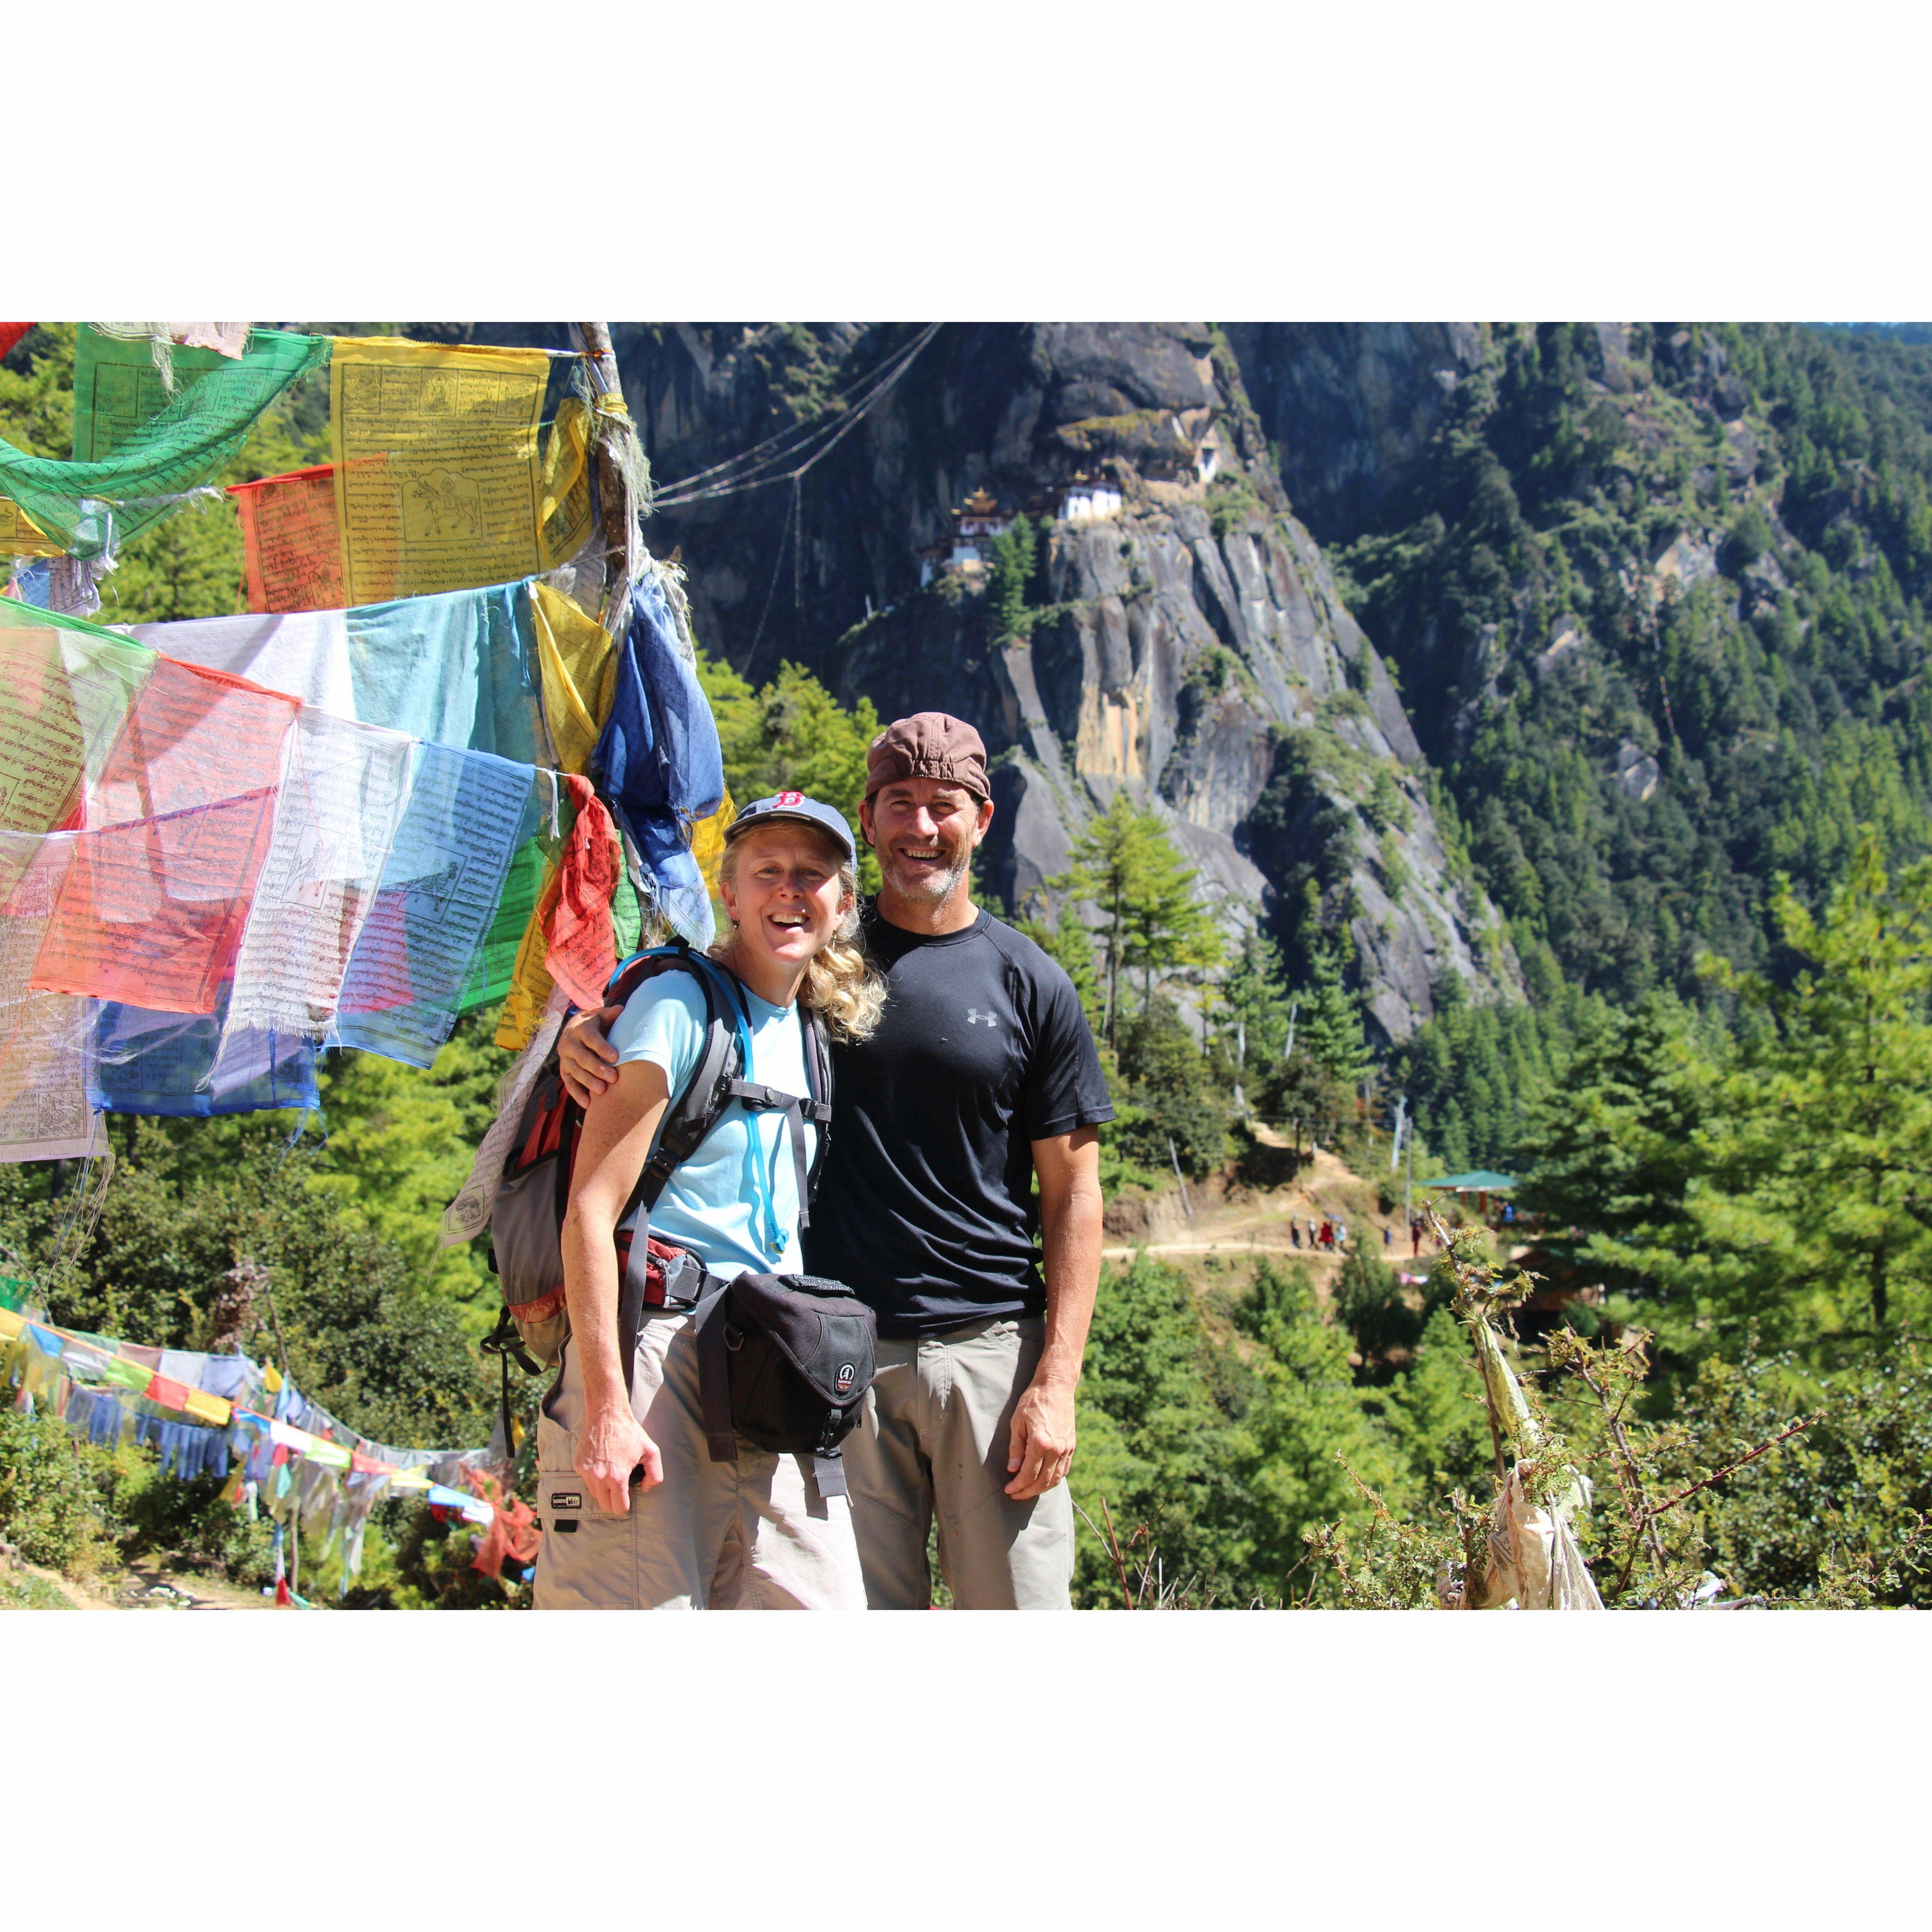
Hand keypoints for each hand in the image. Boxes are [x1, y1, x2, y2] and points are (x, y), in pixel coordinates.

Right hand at [559, 1004, 622, 1106]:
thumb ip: (609, 1015)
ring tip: (603, 1091)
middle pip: (582, 1058)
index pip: (590, 1038)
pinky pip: (568, 1083)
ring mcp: (565, 1058)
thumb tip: (620, 1010)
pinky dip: (577, 1094)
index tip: (615, 1057)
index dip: (602, 1047)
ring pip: (575, 1072)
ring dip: (588, 1082)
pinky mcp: (563, 1070)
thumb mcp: (600, 1016)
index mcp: (580, 1029)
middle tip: (613, 1078)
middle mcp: (570, 1044)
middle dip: (597, 1068)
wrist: (573, 1028)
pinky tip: (588, 1104)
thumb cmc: (594, 1024)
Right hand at [575, 1401, 660, 1512]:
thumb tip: (645, 1489)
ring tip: (612, 1473)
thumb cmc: (629, 1432)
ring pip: (595, 1494)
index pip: (619, 1508)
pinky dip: (594, 1478)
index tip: (628, 1495)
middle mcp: (599, 1477)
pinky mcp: (578, 1465)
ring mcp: (586, 1472)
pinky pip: (587, 1481)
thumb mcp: (651, 1451)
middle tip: (621, 1487)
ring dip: (603, 1489)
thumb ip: (654, 1475)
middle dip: (614, 1500)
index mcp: (617, 1477)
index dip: (625, 1504)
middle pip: (605, 1506)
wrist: (607, 1414)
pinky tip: (603, 1464)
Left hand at [1005, 1375, 1076, 1498]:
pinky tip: (1044, 1481)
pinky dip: (1054, 1479)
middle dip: (1027, 1492)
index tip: (1008, 1489)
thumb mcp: (1017, 1422)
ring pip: (1055, 1478)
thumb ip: (1016, 1448)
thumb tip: (1013, 1470)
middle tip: (1015, 1495)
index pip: (1028, 1474)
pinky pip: (1064, 1470)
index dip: (1017, 1486)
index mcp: (1040, 1443)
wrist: (1056, 1387)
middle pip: (1042, 1481)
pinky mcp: (1072, 1446)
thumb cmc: (1033, 1401)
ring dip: (1041, 1489)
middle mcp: (1056, 1449)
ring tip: (1028, 1491)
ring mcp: (1066, 1448)